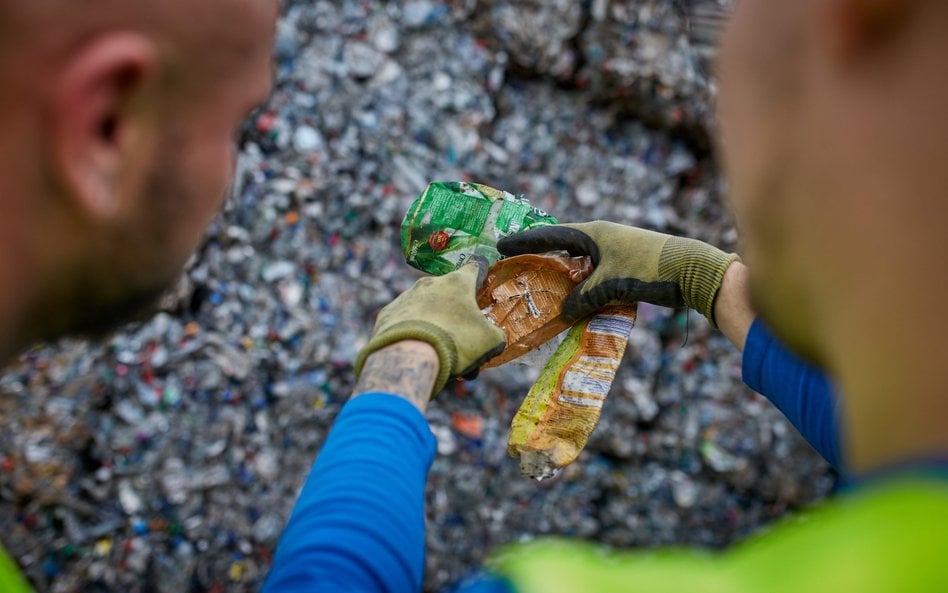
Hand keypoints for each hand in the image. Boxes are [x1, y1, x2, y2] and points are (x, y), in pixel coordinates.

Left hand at [354, 256, 506, 395]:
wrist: (409, 357)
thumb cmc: (456, 342)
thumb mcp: (490, 341)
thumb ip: (495, 334)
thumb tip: (494, 338)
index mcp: (457, 283)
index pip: (474, 267)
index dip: (480, 271)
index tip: (482, 273)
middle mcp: (430, 283)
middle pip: (448, 293)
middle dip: (456, 311)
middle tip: (462, 336)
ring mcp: (406, 297)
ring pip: (426, 307)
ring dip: (434, 323)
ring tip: (439, 351)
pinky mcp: (387, 314)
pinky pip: (405, 320)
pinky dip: (412, 332)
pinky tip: (416, 350)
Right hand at [497, 221, 738, 325]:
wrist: (692, 270)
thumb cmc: (648, 268)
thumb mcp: (610, 284)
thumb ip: (583, 297)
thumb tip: (563, 313)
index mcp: (594, 233)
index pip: (550, 235)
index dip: (525, 242)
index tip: (502, 246)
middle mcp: (602, 239)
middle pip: (563, 248)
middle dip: (542, 259)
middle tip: (518, 269)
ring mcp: (615, 252)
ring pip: (580, 265)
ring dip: (564, 278)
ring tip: (543, 290)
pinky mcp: (627, 267)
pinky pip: (595, 276)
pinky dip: (583, 287)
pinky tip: (576, 302)